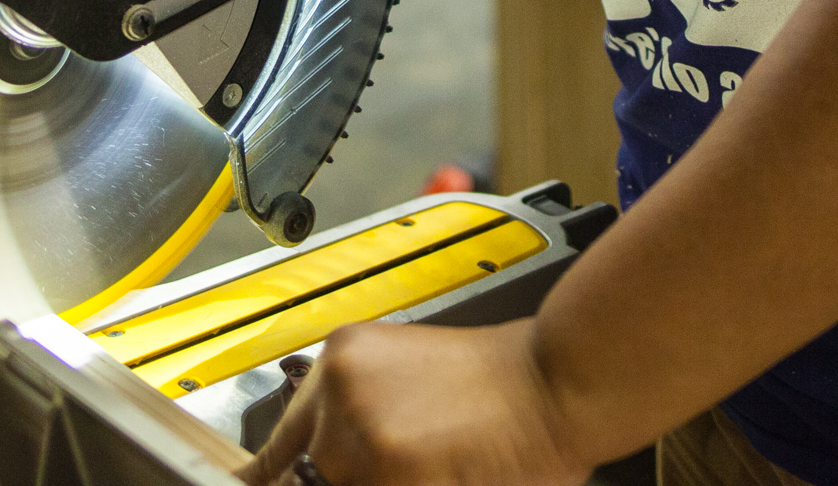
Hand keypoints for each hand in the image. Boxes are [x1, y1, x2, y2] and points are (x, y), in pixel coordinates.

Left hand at [241, 320, 590, 485]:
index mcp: (340, 362)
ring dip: (386, 482)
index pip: (278, 449)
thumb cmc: (504, 383)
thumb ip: (356, 420)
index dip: (278, 481)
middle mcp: (338, 391)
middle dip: (354, 481)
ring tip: (436, 465)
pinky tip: (448, 473)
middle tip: (408, 466)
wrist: (559, 377)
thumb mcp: (408, 380)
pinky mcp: (390, 471)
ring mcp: (361, 433)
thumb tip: (312, 472)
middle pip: (312, 477)